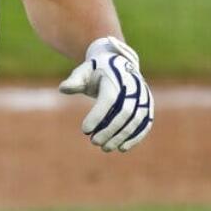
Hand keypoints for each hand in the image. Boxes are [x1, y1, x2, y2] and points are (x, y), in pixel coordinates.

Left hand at [59, 37, 154, 152]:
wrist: (118, 62)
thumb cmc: (96, 70)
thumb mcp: (83, 71)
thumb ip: (75, 80)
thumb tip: (62, 88)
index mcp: (116, 78)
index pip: (108, 100)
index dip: (97, 116)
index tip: (84, 130)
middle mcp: (133, 87)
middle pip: (123, 113)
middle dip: (109, 130)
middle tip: (94, 142)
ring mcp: (143, 97)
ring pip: (135, 121)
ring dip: (121, 137)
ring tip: (105, 148)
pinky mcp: (148, 106)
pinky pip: (145, 123)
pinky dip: (135, 137)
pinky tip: (122, 148)